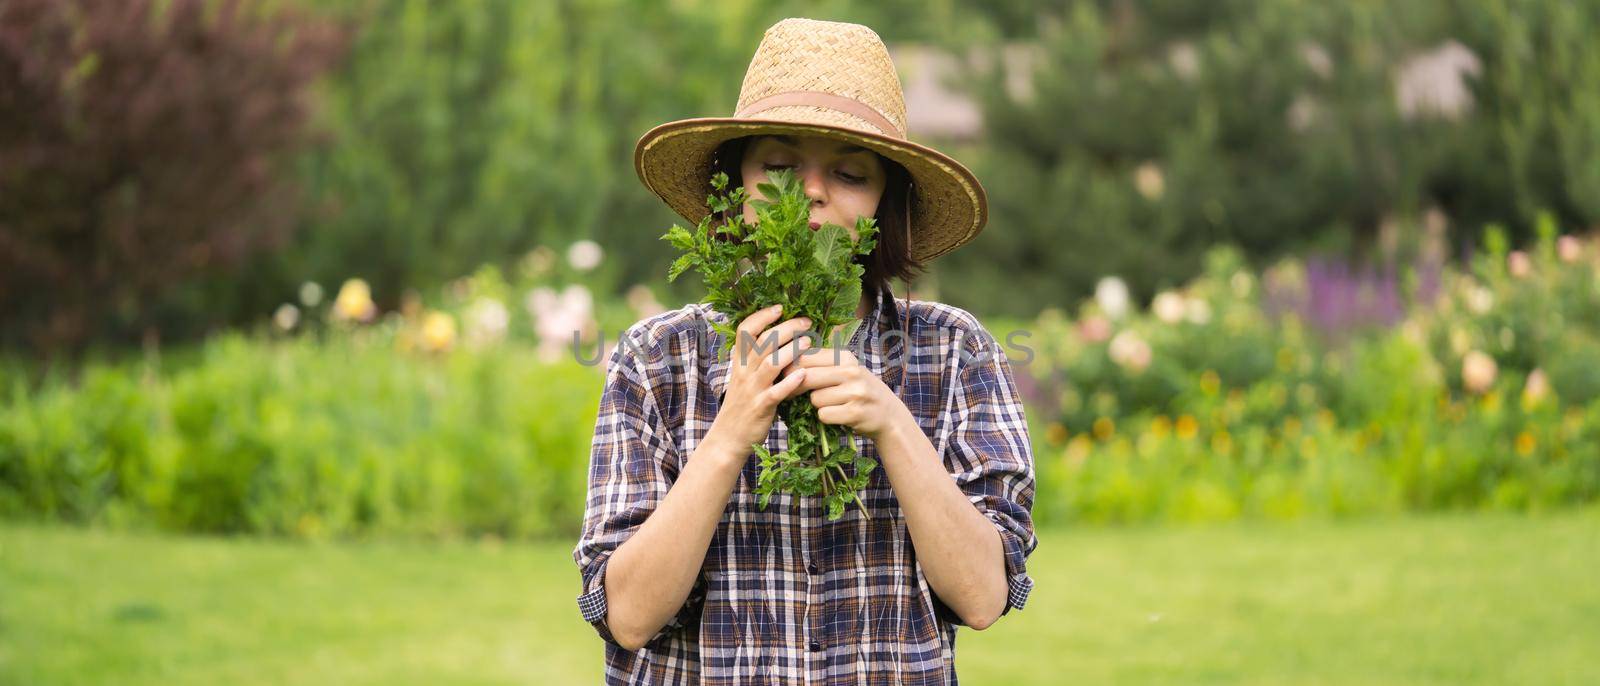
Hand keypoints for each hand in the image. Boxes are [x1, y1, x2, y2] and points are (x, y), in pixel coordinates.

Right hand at [706, 304, 814, 452]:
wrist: (728, 438)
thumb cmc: (742, 406)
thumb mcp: (743, 379)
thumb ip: (757, 361)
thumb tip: (780, 341)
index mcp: (739, 363)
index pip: (744, 331)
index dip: (761, 316)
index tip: (780, 308)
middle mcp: (743, 372)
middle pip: (762, 341)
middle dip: (786, 328)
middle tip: (805, 322)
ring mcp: (751, 390)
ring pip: (770, 363)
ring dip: (791, 350)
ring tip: (809, 342)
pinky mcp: (761, 407)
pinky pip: (776, 392)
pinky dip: (790, 383)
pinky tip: (804, 375)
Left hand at [780, 345, 907, 440]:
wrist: (888, 414)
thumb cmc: (859, 390)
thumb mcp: (845, 369)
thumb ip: (820, 363)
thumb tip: (785, 360)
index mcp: (845, 357)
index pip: (806, 357)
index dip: (790, 368)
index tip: (785, 377)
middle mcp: (851, 371)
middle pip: (807, 376)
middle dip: (797, 387)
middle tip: (793, 394)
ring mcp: (855, 392)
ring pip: (815, 399)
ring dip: (817, 405)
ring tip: (831, 404)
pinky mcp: (854, 412)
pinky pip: (824, 414)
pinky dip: (826, 417)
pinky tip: (837, 415)